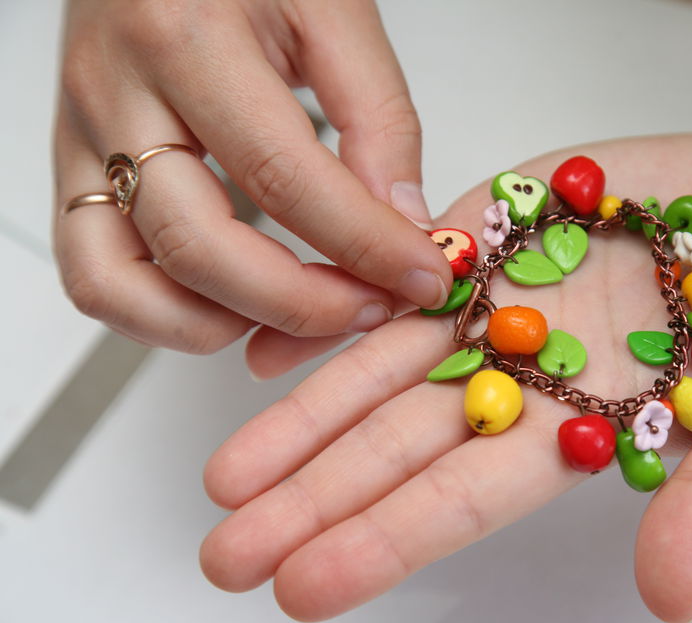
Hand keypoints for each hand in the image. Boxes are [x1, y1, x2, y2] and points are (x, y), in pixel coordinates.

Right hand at [53, 0, 451, 357]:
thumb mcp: (333, 11)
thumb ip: (377, 118)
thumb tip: (402, 225)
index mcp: (188, 37)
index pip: (283, 177)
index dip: (364, 247)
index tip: (422, 278)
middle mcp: (117, 91)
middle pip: (198, 246)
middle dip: (301, 305)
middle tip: (369, 307)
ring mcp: (81, 135)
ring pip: (122, 281)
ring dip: (223, 324)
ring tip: (300, 312)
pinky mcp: (70, 165)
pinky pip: (93, 275)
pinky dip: (162, 315)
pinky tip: (231, 304)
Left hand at [198, 134, 691, 621]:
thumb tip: (672, 597)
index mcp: (576, 433)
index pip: (465, 501)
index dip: (386, 541)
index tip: (303, 587)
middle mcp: (519, 379)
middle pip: (399, 446)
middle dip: (314, 498)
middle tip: (227, 554)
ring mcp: (496, 308)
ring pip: (382, 369)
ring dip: (303, 418)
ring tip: (225, 477)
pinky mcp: (490, 235)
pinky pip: (399, 275)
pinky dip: (336, 312)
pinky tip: (269, 347)